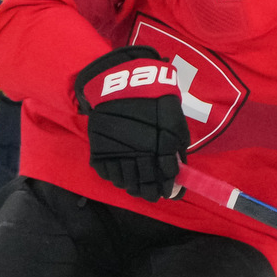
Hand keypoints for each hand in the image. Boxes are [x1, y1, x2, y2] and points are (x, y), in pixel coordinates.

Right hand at [73, 46, 188, 201]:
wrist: (124, 85)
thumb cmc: (155, 103)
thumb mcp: (175, 124)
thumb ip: (176, 151)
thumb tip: (177, 174)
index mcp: (159, 150)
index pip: (164, 182)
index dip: (167, 190)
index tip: (167, 192)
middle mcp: (137, 157)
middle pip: (143, 187)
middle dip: (149, 191)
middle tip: (151, 191)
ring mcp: (117, 155)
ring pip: (124, 183)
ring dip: (132, 185)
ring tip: (136, 181)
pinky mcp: (99, 152)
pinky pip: (107, 174)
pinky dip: (115, 176)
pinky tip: (121, 170)